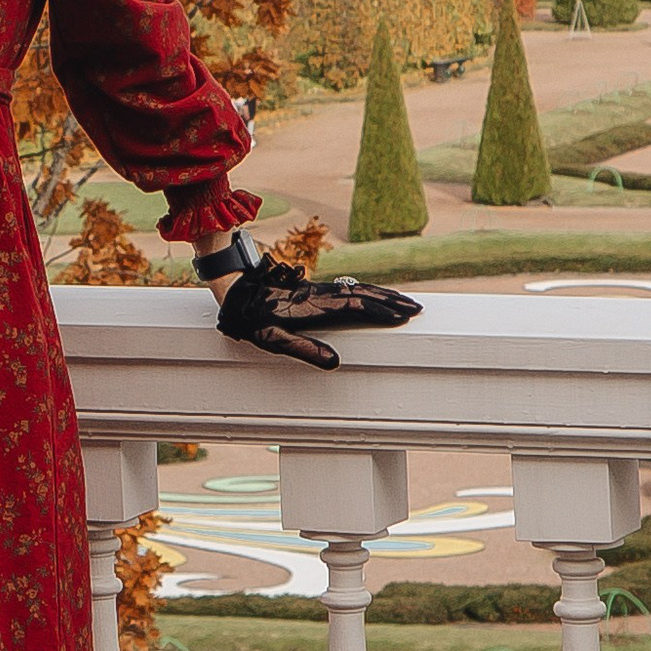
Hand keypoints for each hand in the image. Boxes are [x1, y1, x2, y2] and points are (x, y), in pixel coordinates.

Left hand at [214, 255, 420, 370]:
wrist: (234, 289)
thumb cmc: (251, 319)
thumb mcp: (272, 341)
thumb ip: (304, 350)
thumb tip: (335, 362)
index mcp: (313, 307)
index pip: (355, 307)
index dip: (380, 311)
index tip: (403, 316)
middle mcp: (319, 295)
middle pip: (362, 294)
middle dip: (390, 301)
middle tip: (416, 308)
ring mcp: (317, 290)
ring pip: (356, 288)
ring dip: (382, 294)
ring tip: (404, 300)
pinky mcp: (313, 289)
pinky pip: (347, 288)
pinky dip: (367, 290)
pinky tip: (372, 295)